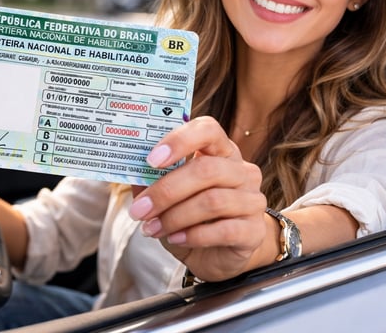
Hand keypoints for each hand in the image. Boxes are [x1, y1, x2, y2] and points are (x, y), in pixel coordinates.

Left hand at [128, 116, 269, 281]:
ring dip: (175, 217)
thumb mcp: (166, 197)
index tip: (151, 160)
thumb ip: (151, 181)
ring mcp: (253, 200)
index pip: (208, 130)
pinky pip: (224, 230)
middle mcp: (241, 171)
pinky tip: (175, 239)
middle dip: (166, 190)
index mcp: (221, 152)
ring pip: (213, 201)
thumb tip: (131, 171)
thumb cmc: (190, 218)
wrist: (217, 255)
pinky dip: (193, 235)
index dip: (179, 140)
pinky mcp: (255, 230)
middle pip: (206, 169)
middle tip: (139, 209)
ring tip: (151, 228)